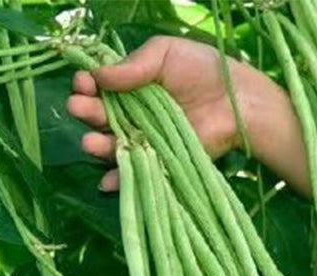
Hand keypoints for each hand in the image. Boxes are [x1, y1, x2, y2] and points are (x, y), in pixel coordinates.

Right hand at [67, 35, 284, 189]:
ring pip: (113, 145)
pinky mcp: (160, 162)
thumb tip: (99, 75)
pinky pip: (136, 172)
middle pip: (100, 116)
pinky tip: (106, 181)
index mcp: (131, 84)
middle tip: (80, 107)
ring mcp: (146, 139)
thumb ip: (133, 64)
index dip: (86, 85)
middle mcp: (133, 112)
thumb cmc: (203, 70)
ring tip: (90, 142)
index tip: (84, 83)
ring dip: (97, 145)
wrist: (236, 102)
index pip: (99, 86)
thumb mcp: (165, 53)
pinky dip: (119, 179)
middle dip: (86, 111)